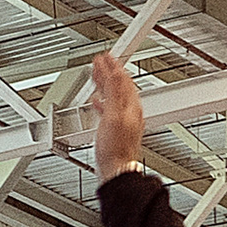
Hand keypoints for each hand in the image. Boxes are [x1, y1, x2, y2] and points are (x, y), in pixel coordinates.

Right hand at [88, 51, 145, 182]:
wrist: (116, 170)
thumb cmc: (115, 148)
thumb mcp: (112, 116)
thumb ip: (114, 94)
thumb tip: (114, 73)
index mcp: (131, 106)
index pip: (123, 80)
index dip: (114, 66)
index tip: (106, 56)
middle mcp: (130, 112)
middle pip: (120, 86)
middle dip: (110, 72)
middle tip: (101, 62)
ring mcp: (124, 120)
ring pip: (114, 96)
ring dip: (105, 84)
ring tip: (97, 76)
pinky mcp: (117, 129)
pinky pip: (109, 109)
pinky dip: (102, 101)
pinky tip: (96, 102)